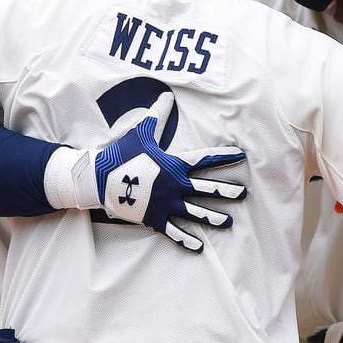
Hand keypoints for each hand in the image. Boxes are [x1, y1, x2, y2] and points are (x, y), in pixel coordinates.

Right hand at [93, 99, 246, 251]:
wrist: (99, 178)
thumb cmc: (122, 153)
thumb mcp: (141, 132)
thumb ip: (158, 116)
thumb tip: (166, 96)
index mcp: (174, 164)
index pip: (205, 159)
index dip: (224, 157)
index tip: (240, 156)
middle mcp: (174, 185)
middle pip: (206, 189)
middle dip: (227, 191)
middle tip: (243, 193)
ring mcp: (166, 204)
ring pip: (195, 213)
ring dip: (214, 218)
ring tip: (229, 222)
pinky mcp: (155, 218)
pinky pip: (174, 231)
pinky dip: (187, 240)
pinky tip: (199, 247)